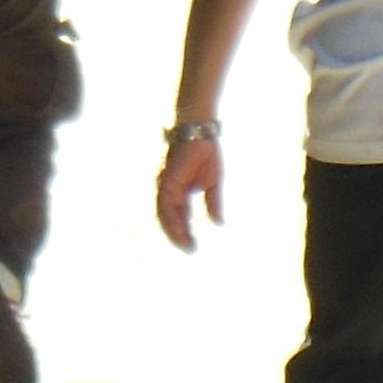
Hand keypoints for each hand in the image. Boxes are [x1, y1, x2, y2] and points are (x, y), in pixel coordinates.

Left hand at [156, 133, 222, 251]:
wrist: (201, 131)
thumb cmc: (206, 153)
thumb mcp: (213, 183)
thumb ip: (213, 203)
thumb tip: (218, 223)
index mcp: (176, 192)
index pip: (177, 217)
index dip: (184, 233)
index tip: (193, 247)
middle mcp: (167, 191)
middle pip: (168, 219)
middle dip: (178, 236)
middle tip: (190, 250)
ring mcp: (164, 185)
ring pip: (164, 214)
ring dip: (174, 231)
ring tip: (186, 244)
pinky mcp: (166, 180)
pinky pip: (165, 203)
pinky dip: (172, 217)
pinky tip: (182, 228)